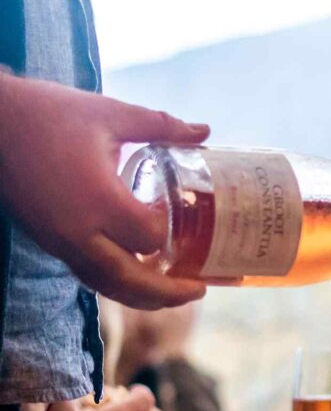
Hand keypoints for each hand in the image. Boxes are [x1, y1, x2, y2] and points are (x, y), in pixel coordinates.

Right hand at [0, 73, 208, 309]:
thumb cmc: (48, 113)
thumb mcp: (109, 114)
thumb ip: (161, 126)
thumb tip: (204, 130)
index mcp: (98, 200)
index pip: (149, 236)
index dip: (172, 231)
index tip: (182, 214)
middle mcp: (78, 231)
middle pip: (130, 280)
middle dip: (168, 293)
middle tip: (200, 290)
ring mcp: (59, 241)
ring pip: (106, 285)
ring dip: (142, 297)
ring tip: (173, 296)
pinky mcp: (47, 242)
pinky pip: (86, 275)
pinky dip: (116, 283)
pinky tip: (136, 277)